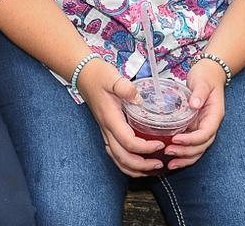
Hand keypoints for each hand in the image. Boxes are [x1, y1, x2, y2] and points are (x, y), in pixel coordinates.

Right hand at [77, 59, 164, 176]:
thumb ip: (125, 87)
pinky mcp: (106, 131)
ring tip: (151, 168)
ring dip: (134, 169)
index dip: (145, 148)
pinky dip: (127, 163)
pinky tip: (139, 163)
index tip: (161, 143)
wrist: (83, 74)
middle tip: (159, 163)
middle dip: (141, 166)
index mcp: (110, 118)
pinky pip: (115, 154)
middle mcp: (107, 129)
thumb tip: (138, 98)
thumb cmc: (99, 75)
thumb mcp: (112, 77)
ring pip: (117, 159)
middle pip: (122, 157)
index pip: (128, 142)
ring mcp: (105, 131)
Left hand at [165, 58, 226, 170]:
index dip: (192, 139)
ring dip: (184, 159)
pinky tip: (171, 159)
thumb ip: (199, 92)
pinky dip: (182, 154)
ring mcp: (202, 128)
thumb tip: (194, 104)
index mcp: (214, 116)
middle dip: (186, 152)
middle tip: (169, 152)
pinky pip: (190, 145)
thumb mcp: (202, 81)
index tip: (177, 139)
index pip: (206, 133)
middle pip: (201, 146)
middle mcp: (209, 125)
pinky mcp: (194, 128)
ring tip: (169, 163)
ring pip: (197, 150)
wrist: (208, 73)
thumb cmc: (206, 76)